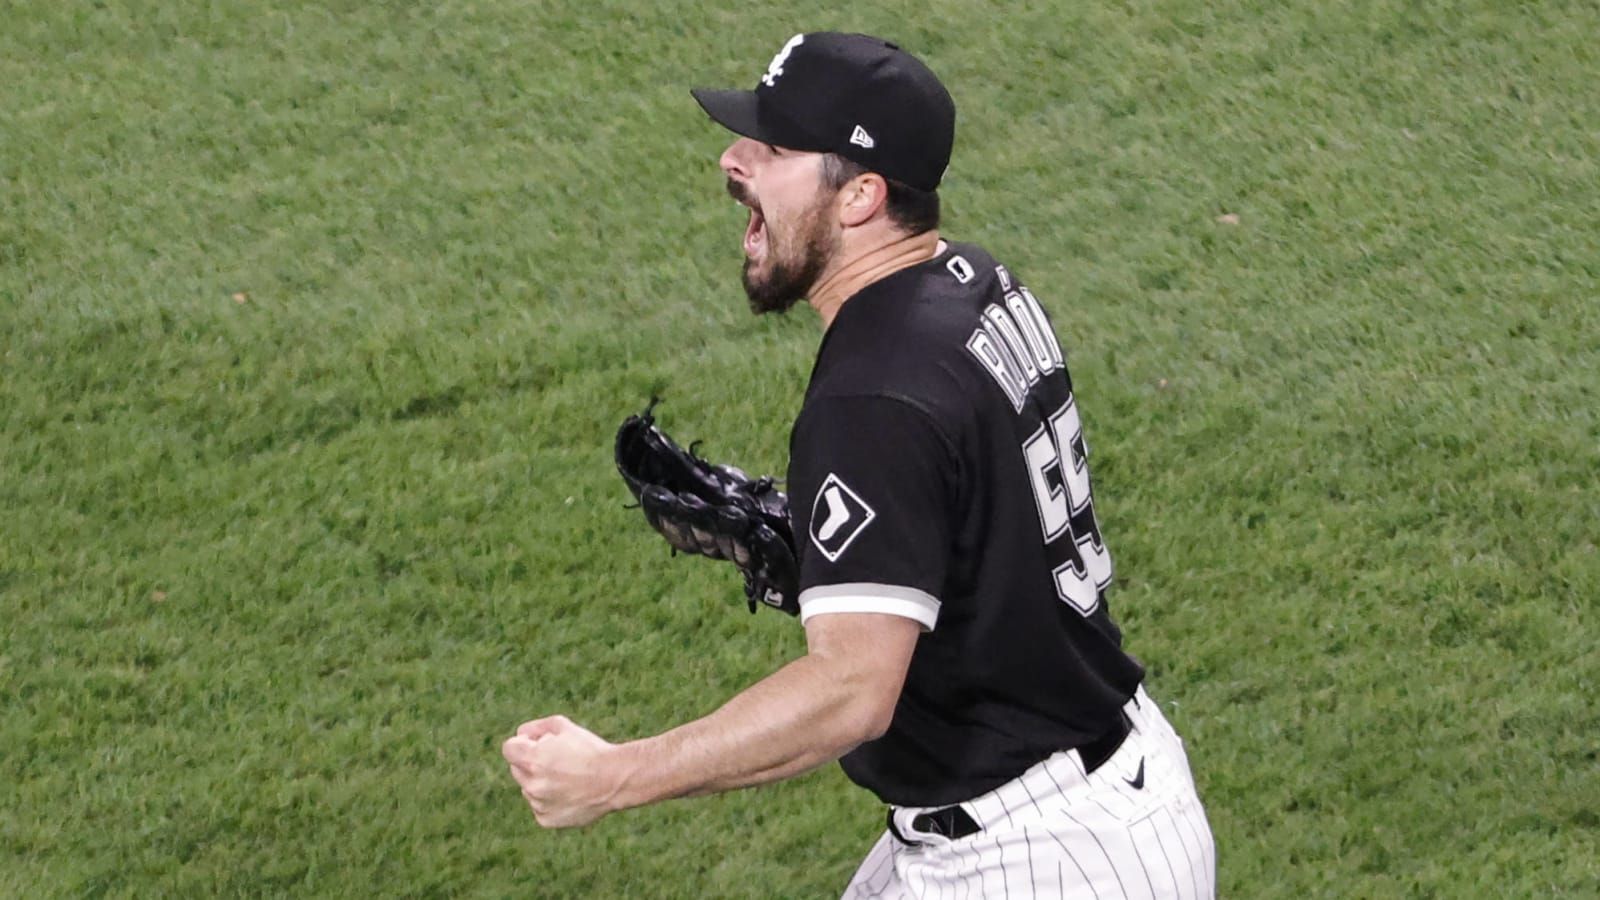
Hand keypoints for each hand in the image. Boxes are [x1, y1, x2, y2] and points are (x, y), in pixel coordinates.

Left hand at [501, 715, 622, 828]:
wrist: (615, 779)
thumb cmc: (590, 750)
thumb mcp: (563, 726)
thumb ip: (536, 727)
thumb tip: (521, 736)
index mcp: (531, 760)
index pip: (509, 748)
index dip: (523, 743)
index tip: (539, 744)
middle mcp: (531, 784)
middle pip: (518, 769)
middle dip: (532, 762)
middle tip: (559, 760)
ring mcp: (538, 805)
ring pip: (529, 789)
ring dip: (540, 782)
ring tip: (569, 778)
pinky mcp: (547, 820)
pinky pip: (539, 807)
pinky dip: (550, 800)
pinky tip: (570, 793)